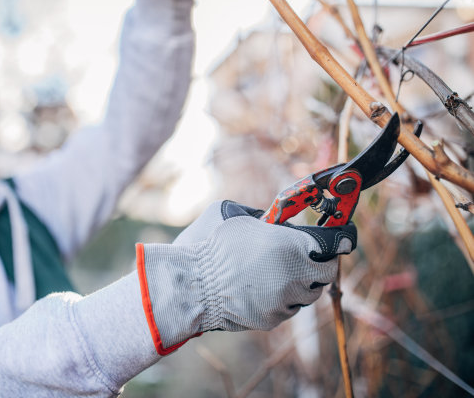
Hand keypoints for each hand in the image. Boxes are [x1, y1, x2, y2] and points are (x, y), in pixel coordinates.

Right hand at [136, 200, 356, 354]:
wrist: (190, 285)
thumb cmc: (210, 244)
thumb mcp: (237, 215)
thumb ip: (265, 219)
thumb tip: (277, 222)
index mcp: (292, 246)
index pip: (333, 244)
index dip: (338, 240)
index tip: (342, 238)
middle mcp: (295, 276)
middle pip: (326, 272)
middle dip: (319, 262)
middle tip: (307, 255)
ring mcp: (285, 301)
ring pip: (308, 293)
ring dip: (301, 281)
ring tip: (281, 271)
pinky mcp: (272, 319)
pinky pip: (288, 307)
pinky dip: (282, 297)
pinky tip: (264, 287)